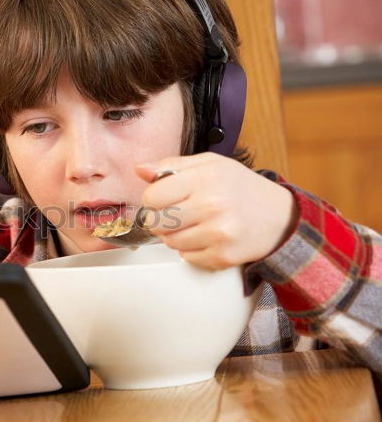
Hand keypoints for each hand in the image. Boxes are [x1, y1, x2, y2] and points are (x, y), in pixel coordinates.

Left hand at [135, 152, 297, 269]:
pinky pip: (186, 257)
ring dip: (176, 235)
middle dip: (160, 219)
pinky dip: (192, 249)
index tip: (163, 199)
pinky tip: (207, 237)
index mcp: (205, 177)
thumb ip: (171, 166)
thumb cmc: (241, 188)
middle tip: (176, 214)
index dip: (152, 199)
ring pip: (169, 242)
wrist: (280, 217)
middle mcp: (212, 205)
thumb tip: (140, 169)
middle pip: (156, 222)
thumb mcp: (210, 165)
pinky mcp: (223, 256)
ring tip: (195, 224)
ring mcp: (218, 233)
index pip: (152, 196)